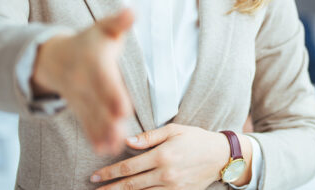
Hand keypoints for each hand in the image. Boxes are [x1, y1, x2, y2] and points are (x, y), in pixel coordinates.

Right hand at [31, 8, 135, 155]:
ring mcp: (80, 98)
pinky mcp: (79, 108)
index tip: (124, 109)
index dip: (113, 95)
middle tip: (120, 132)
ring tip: (114, 146)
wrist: (55, 57)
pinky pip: (86, 123)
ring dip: (103, 132)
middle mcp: (85, 83)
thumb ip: (119, 22)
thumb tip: (132, 11)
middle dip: (108, 118)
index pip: (105, 81)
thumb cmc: (89, 41)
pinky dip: (94, 136)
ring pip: (92, 117)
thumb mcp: (103, 28)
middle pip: (98, 103)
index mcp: (94, 63)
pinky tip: (105, 149)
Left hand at [91, 124, 252, 189]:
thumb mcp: (174, 130)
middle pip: (130, 185)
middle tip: (94, 189)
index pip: (128, 167)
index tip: (94, 176)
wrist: (221, 156)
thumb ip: (149, 137)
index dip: (109, 173)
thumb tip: (127, 141)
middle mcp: (165, 173)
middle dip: (110, 188)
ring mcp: (172, 187)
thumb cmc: (196, 139)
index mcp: (162, 155)